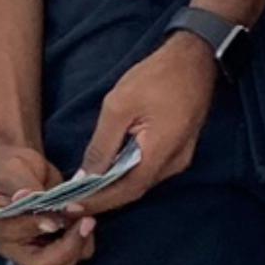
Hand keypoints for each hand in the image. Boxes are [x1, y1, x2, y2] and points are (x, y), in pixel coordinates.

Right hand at [0, 141, 97, 264]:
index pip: (11, 237)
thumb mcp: (12, 170)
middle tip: (85, 222)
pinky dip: (84, 242)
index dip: (34, 227)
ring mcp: (34, 251)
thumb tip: (26, 197)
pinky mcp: (52, 249)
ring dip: (79, 246)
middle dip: (67, 248)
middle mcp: (11, 247)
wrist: (24, 171)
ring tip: (87, 219)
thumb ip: (21, 185)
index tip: (54, 217)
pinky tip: (85, 219)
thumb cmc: (11, 170)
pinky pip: (74, 257)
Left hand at [75, 33, 215, 214]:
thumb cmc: (158, 76)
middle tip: (69, 204)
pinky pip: (147, 169)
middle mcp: (175, 163)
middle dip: (101, 199)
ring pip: (140, 181)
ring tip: (81, 192)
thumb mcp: (119, 106)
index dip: (97, 202)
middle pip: (134, 191)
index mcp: (162, 153)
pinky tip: (104, 172)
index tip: (70, 208)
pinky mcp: (177, 148)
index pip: (126, 192)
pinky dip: (124, 174)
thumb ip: (102, 145)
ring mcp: (179, 157)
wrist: (195, 56)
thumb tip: (85, 176)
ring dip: (111, 188)